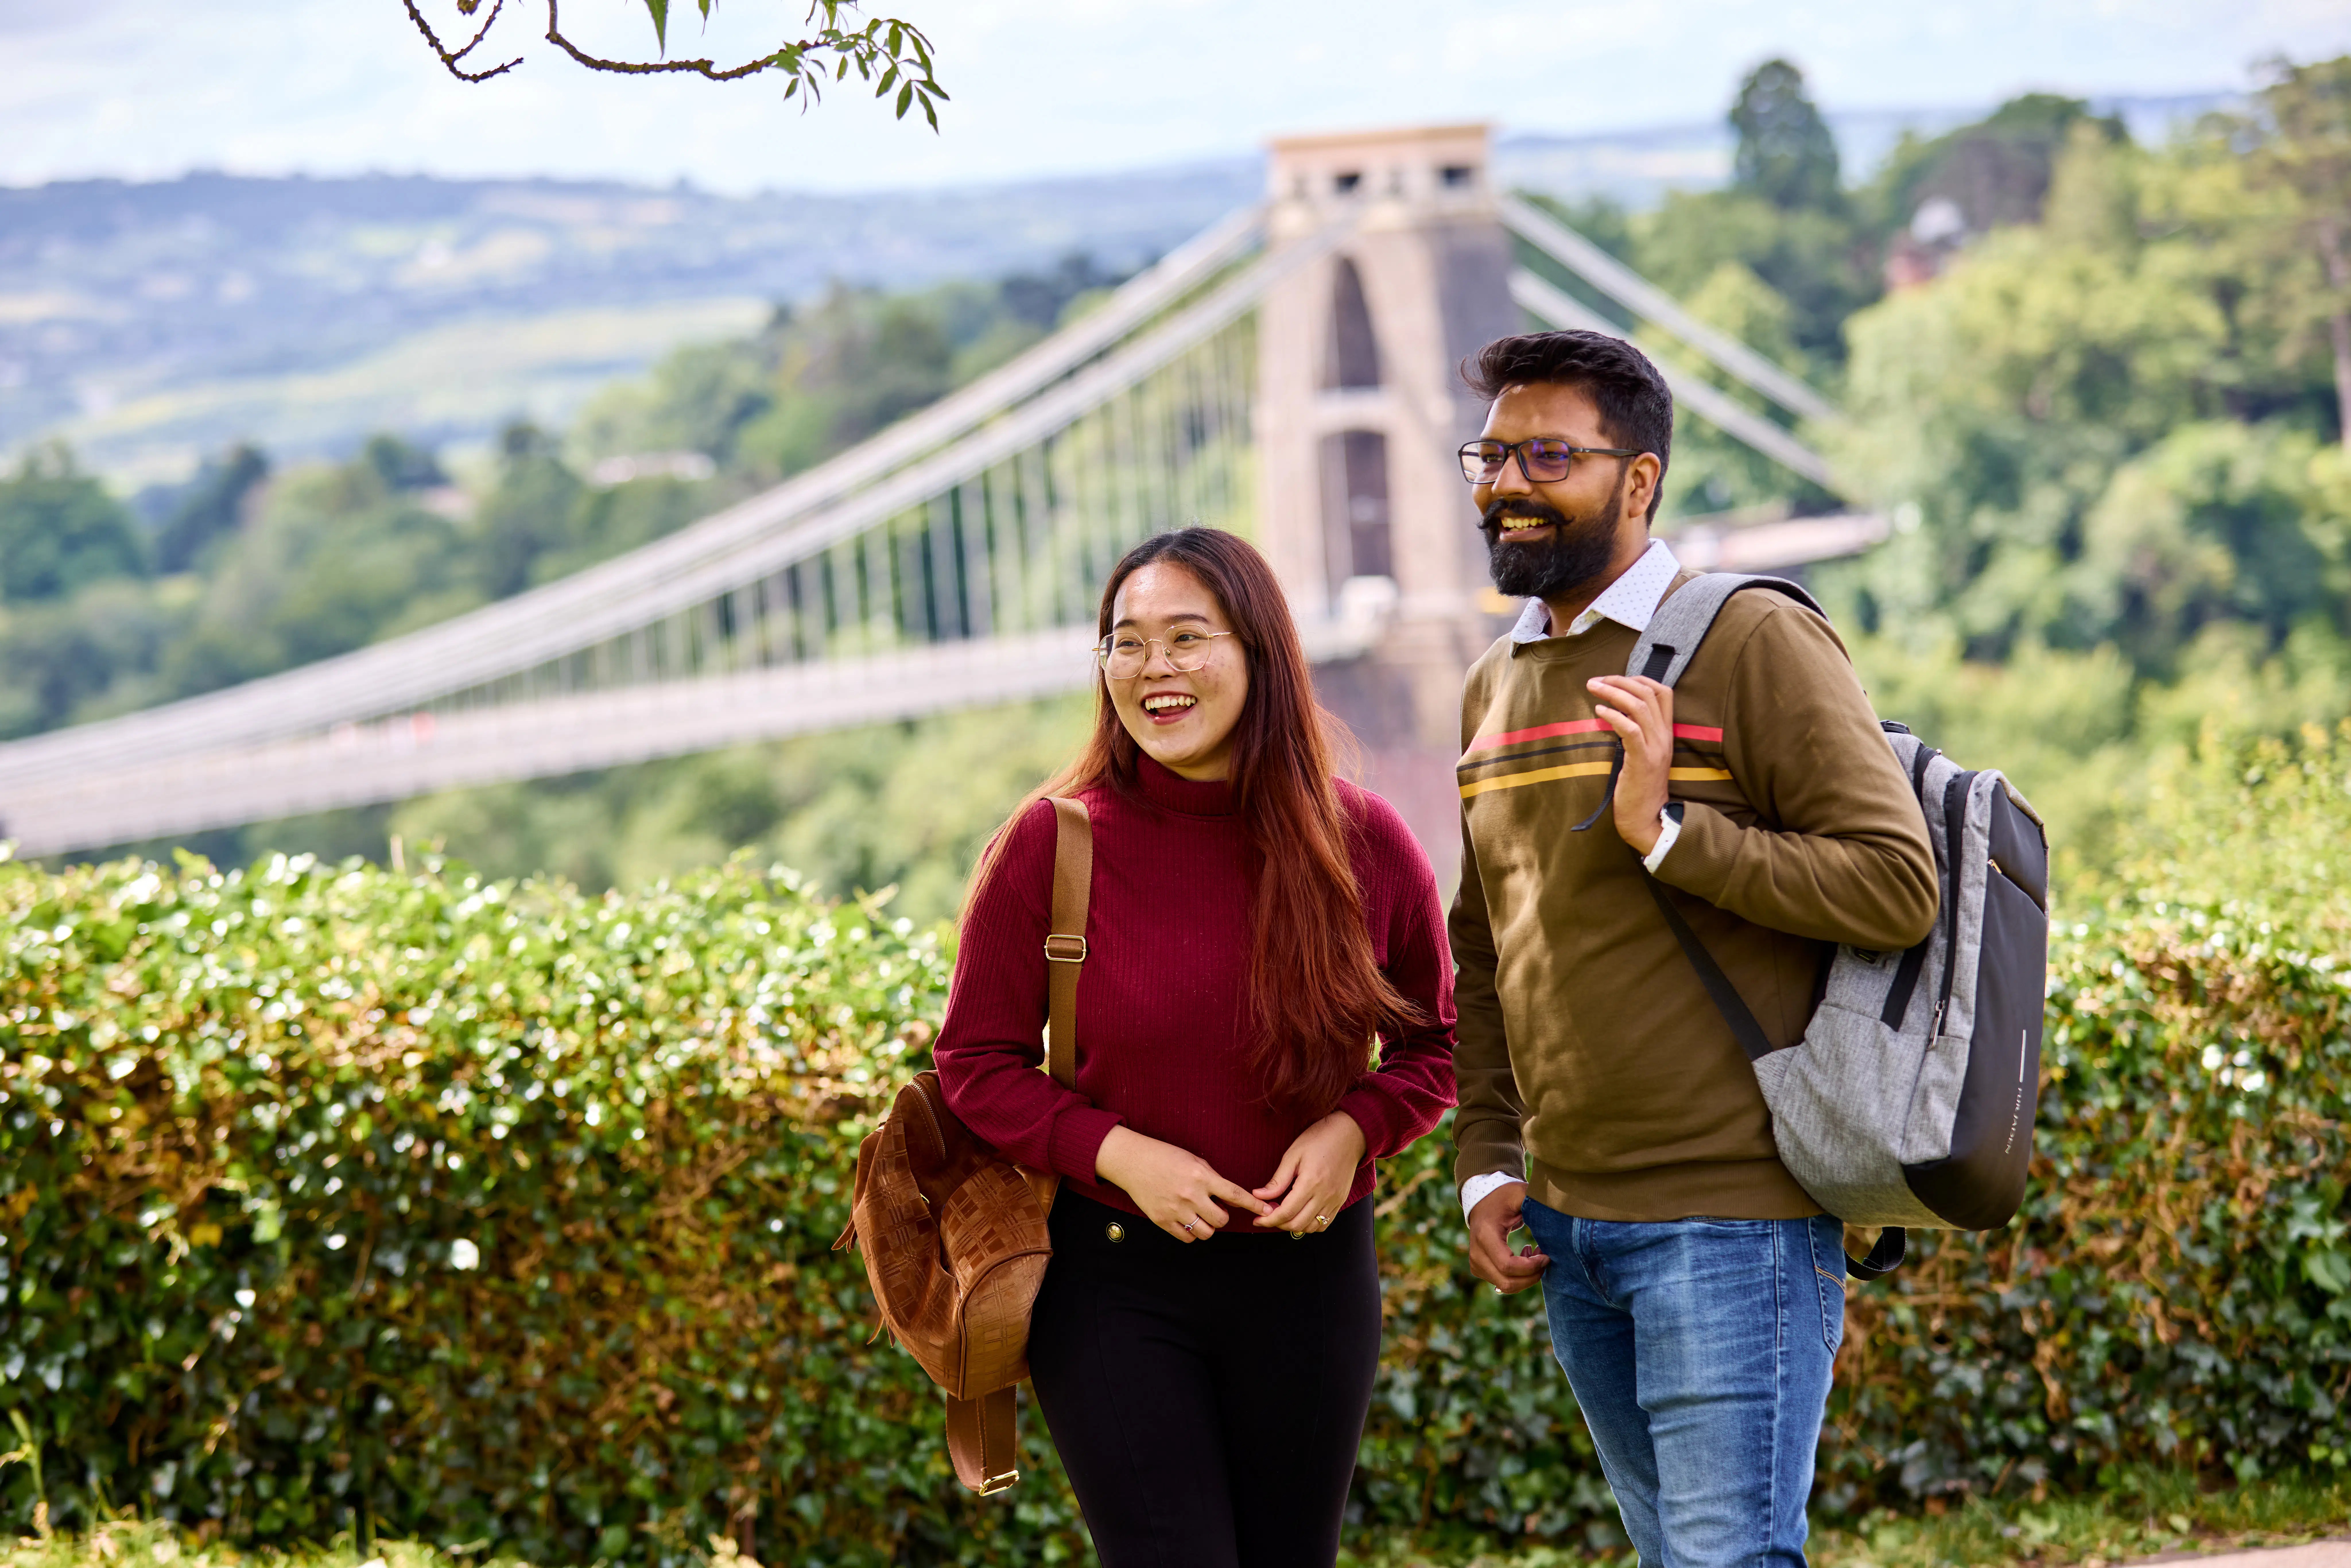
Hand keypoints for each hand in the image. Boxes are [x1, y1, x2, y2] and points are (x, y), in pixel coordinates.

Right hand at [1094, 1126, 1269, 1241]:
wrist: (1133, 1162)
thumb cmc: (1165, 1157)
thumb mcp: (1194, 1161)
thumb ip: (1213, 1180)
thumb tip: (1230, 1199)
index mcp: (1201, 1176)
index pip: (1234, 1194)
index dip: (1253, 1205)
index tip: (1267, 1211)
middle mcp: (1190, 1194)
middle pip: (1221, 1219)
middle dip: (1222, 1215)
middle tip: (1212, 1206)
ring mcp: (1176, 1209)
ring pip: (1206, 1232)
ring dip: (1208, 1226)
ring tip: (1199, 1214)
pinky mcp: (1163, 1220)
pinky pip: (1188, 1237)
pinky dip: (1192, 1232)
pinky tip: (1187, 1220)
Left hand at [1252, 1111, 1366, 1233]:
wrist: (1349, 1134)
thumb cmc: (1319, 1139)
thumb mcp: (1293, 1155)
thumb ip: (1277, 1180)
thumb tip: (1259, 1195)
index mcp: (1311, 1183)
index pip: (1287, 1212)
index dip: (1269, 1220)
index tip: (1258, 1220)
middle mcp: (1324, 1195)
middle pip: (1298, 1224)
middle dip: (1279, 1224)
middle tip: (1268, 1214)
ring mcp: (1334, 1200)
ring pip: (1311, 1227)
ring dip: (1294, 1226)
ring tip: (1283, 1214)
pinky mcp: (1340, 1201)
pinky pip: (1324, 1224)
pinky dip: (1310, 1225)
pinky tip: (1301, 1214)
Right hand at [1466, 1181, 1548, 1293]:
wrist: (1482, 1203)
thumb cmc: (1503, 1198)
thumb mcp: (1519, 1194)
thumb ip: (1534, 1200)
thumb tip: (1555, 1209)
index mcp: (1485, 1236)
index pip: (1508, 1266)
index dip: (1531, 1267)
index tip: (1546, 1257)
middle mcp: (1476, 1254)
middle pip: (1507, 1282)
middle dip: (1532, 1276)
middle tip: (1544, 1259)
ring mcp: (1476, 1264)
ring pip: (1506, 1286)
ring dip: (1526, 1277)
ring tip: (1534, 1255)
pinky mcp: (1479, 1269)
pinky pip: (1503, 1284)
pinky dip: (1519, 1277)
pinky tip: (1524, 1258)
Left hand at [1587, 673, 1673, 854]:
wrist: (1646, 819)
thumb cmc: (1639, 788)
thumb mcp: (1642, 755)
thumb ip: (1636, 733)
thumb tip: (1615, 712)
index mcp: (1666, 734)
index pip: (1663, 693)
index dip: (1639, 679)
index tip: (1615, 679)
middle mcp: (1664, 737)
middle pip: (1649, 693)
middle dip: (1620, 681)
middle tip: (1596, 680)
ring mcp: (1655, 749)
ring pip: (1639, 707)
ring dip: (1613, 693)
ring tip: (1593, 688)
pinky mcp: (1642, 761)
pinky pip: (1630, 730)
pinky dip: (1613, 716)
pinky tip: (1598, 712)